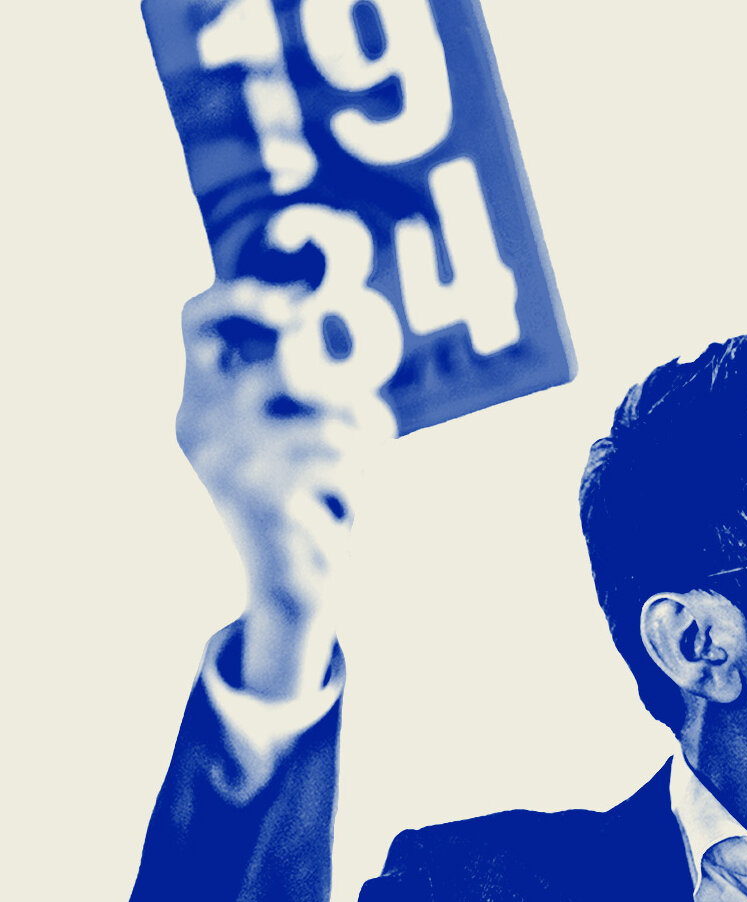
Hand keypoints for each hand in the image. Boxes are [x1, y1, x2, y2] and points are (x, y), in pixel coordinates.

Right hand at [177, 278, 386, 696]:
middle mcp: (199, 423)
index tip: (299, 304)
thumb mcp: (293, 438)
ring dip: (366, 459)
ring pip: (335, 427)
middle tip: (377, 430)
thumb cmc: (300, 502)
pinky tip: (343, 521)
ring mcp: (228, 458)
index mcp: (199, 401)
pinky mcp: (263, 495)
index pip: (196, 321)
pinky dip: (363, 496)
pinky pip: (349, 470)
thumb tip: (332, 347)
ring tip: (356, 486)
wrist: (289, 590)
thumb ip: (303, 392)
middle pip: (292, 367)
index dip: (241, 295)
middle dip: (354, 399)